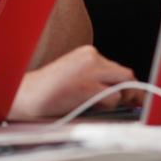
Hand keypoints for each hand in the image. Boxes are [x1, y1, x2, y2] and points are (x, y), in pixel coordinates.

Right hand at [9, 45, 135, 120]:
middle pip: (125, 74)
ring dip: (118, 99)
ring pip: (123, 85)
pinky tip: (92, 108)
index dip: (124, 83)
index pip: (116, 67)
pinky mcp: (88, 87)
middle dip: (131, 91)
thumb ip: (96, 78)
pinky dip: (109, 106)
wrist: (26, 95)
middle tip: (133, 103)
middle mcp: (91, 57)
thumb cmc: (48, 90)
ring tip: (102, 106)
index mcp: (87, 53)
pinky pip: (113, 97)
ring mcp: (90, 71)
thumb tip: (121, 91)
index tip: (130, 94)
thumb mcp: (75, 76)